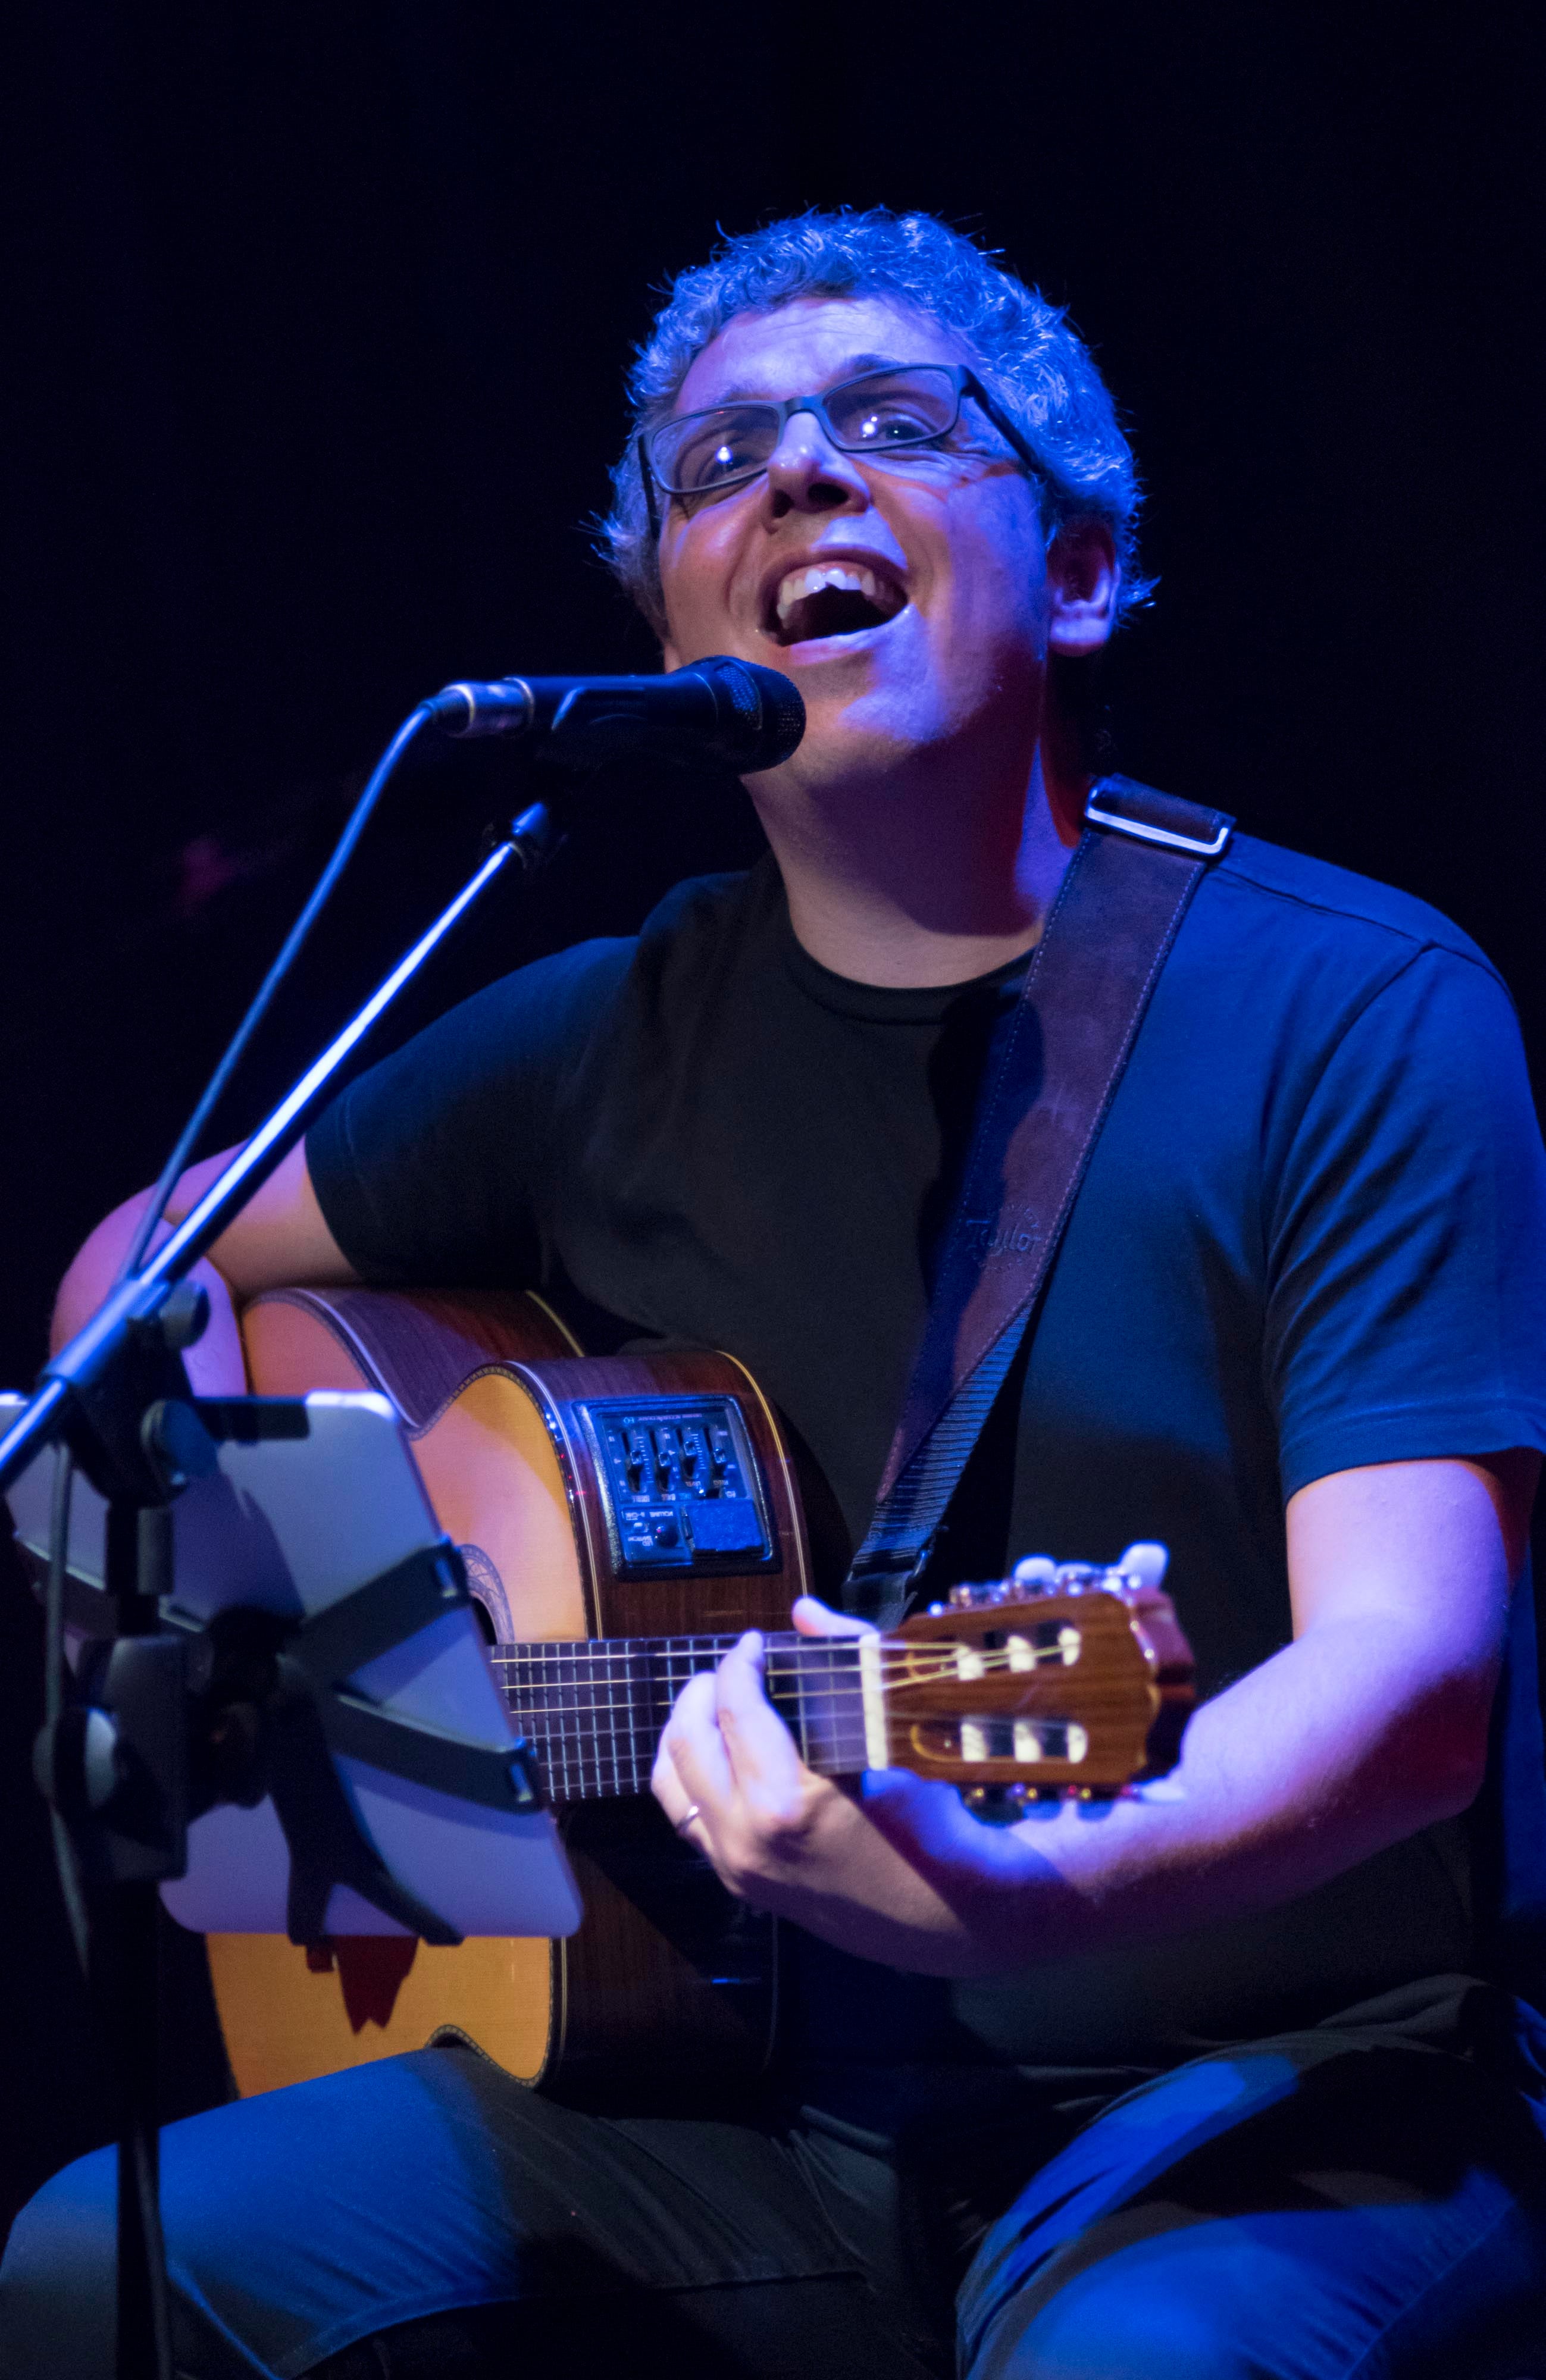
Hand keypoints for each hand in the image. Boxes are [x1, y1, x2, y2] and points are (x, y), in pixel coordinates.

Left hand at [650, 1596, 1028, 1969]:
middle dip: (703, 1690)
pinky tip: (720, 1753)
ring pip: (670, 1783)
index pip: (736, 1709)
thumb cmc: (926, 1816)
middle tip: (734, 1668)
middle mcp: (746, 1839)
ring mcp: (734, 1865)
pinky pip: (686, 1816)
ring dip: (685, 1731)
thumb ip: (846, 1658)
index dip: (739, 1663)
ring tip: (715, 1704)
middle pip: (689, 1742)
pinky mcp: (735, 1879)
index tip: (755, 1642)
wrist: (938, 1910)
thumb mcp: (894, 1732)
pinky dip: (691, 1774)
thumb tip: (803, 1611)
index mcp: (785, 1803)